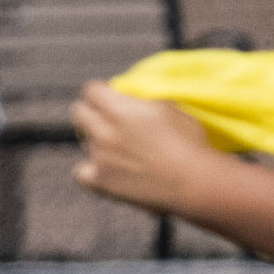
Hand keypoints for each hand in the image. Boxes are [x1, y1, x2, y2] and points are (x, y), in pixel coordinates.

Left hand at [69, 81, 218, 212]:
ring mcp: (99, 156)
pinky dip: (91, 171)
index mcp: (119, 108)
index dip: (100, 94)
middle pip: (79, 113)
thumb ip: (141, 101)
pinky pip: (82, 172)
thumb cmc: (190, 143)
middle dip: (91, 113)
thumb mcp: (169, 108)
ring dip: (99, 143)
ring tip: (127, 153)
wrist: (195, 183)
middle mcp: (103, 130)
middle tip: (108, 122)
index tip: (109, 100)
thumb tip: (128, 97)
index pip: (91, 90)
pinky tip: (108, 170)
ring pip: (85, 142)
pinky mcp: (100, 181)